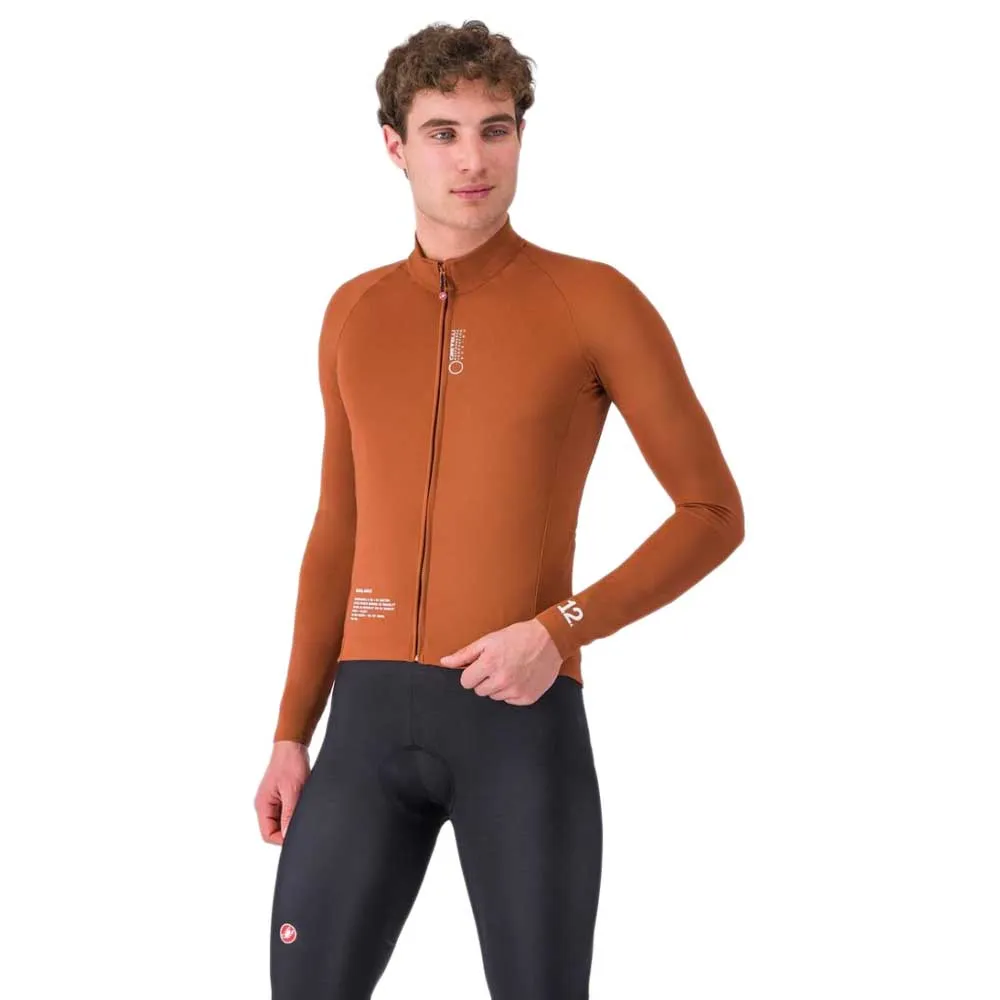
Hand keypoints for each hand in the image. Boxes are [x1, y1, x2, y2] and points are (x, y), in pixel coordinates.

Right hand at [254, 740, 309, 845]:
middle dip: (288, 829)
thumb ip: (289, 813)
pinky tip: (303, 804)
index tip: (298, 834)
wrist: (293, 746)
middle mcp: (265, 805)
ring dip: (292, 819)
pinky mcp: (281, 797)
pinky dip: (295, 812)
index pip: (267, 835)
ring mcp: (273, 801)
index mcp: (263, 805)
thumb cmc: (290, 764)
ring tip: (303, 808)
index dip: (282, 840)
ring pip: (281, 822)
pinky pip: (286, 812)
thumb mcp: (293, 790)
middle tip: (304, 822)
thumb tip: (287, 836)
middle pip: (274, 830)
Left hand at [440, 619, 562, 704]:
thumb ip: (464, 654)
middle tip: (498, 666)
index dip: (472, 673)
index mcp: (489, 664)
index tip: (481, 666)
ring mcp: (515, 690)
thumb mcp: (488, 640)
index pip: (466, 682)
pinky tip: (520, 677)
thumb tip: (445, 662)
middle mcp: (501, 680)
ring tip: (511, 669)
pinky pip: (510, 701)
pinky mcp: (527, 698)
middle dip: (485, 679)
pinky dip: (513, 691)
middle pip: (480, 691)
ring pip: (495, 697)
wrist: (550, 639)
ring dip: (499, 686)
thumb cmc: (518, 636)